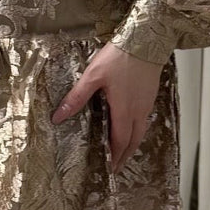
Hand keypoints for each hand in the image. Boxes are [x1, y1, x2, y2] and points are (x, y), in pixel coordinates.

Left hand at [51, 41, 164, 172]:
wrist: (145, 40)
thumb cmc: (120, 57)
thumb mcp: (92, 76)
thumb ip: (76, 97)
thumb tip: (59, 116)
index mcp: (123, 110)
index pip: (119, 141)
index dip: (114, 156)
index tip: (109, 168)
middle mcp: (137, 111)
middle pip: (133, 142)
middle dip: (124, 156)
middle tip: (116, 167)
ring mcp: (146, 104)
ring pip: (141, 132)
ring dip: (132, 145)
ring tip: (123, 153)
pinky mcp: (150, 96)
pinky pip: (144, 121)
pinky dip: (137, 131)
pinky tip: (131, 128)